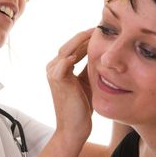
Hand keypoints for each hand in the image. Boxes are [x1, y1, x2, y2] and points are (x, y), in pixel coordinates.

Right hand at [46, 29, 93, 143]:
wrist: (73, 129)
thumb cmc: (81, 107)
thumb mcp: (86, 82)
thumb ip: (89, 67)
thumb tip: (101, 53)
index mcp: (58, 67)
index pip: (73, 46)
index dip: (87, 38)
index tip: (103, 31)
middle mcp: (52, 67)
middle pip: (70, 44)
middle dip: (86, 35)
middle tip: (103, 27)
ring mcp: (52, 73)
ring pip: (67, 49)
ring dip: (82, 40)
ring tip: (98, 33)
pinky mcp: (57, 79)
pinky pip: (65, 62)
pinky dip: (74, 54)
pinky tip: (89, 48)